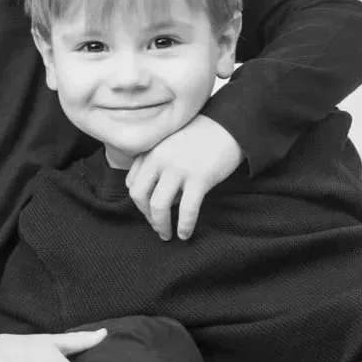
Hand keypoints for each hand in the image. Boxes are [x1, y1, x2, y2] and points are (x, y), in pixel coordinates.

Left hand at [127, 113, 242, 239]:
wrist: (229, 126)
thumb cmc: (201, 135)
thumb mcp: (170, 143)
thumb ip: (157, 162)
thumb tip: (158, 195)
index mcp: (151, 150)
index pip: (132, 182)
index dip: (139, 201)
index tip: (148, 210)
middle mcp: (159, 159)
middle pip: (139, 195)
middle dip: (146, 216)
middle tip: (156, 226)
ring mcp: (178, 169)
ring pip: (158, 206)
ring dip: (161, 225)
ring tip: (166, 235)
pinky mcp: (199, 179)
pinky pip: (187, 210)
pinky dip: (184, 226)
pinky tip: (185, 234)